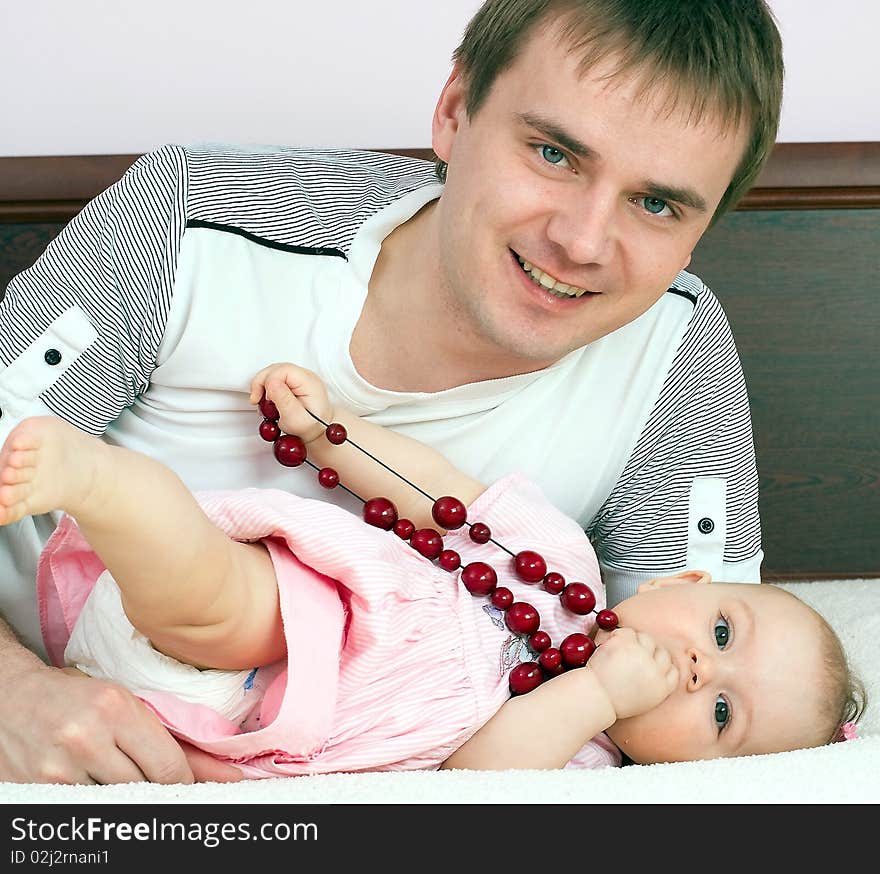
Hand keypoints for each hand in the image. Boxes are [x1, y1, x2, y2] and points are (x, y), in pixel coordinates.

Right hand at [0, 663, 195, 783]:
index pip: (167, 766)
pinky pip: (86, 806)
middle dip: (153, 786)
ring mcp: (61, 768)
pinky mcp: (40, 789)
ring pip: (116, 802)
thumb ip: (159, 734)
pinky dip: (95, 799)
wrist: (13, 698)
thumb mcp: (122, 701)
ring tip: (112, 771)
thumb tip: (207, 768)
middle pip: (144, 788)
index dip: (181, 780)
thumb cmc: (76, 697)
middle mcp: (88, 739)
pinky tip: (90, 780)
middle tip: (150, 777)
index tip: (184, 781)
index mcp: (116, 708)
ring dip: (122, 793)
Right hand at [249, 363, 333, 443]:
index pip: (283, 370)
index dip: (267, 381)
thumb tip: (271, 383)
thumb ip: (284, 400)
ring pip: (274, 372)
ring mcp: (300, 378)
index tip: (260, 397)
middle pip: (276, 368)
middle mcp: (306, 377)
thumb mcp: (295, 419)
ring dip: (263, 386)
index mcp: (309, 383)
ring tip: (262, 402)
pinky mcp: (293, 382)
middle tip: (257, 399)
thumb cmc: (310, 427)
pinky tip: (267, 400)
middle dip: (261, 383)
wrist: (318, 430)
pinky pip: (276, 378)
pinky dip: (267, 388)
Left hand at [588, 628, 678, 719]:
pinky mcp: (624, 643)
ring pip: (647, 638)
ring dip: (637, 642)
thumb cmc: (614, 700)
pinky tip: (613, 645)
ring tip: (622, 652)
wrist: (595, 698)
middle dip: (650, 653)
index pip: (673, 669)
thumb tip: (658, 667)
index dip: (662, 665)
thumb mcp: (644, 700)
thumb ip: (655, 684)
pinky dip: (621, 635)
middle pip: (662, 651)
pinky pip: (628, 631)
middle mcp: (654, 669)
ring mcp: (640, 654)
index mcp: (662, 686)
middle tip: (634, 657)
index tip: (651, 664)